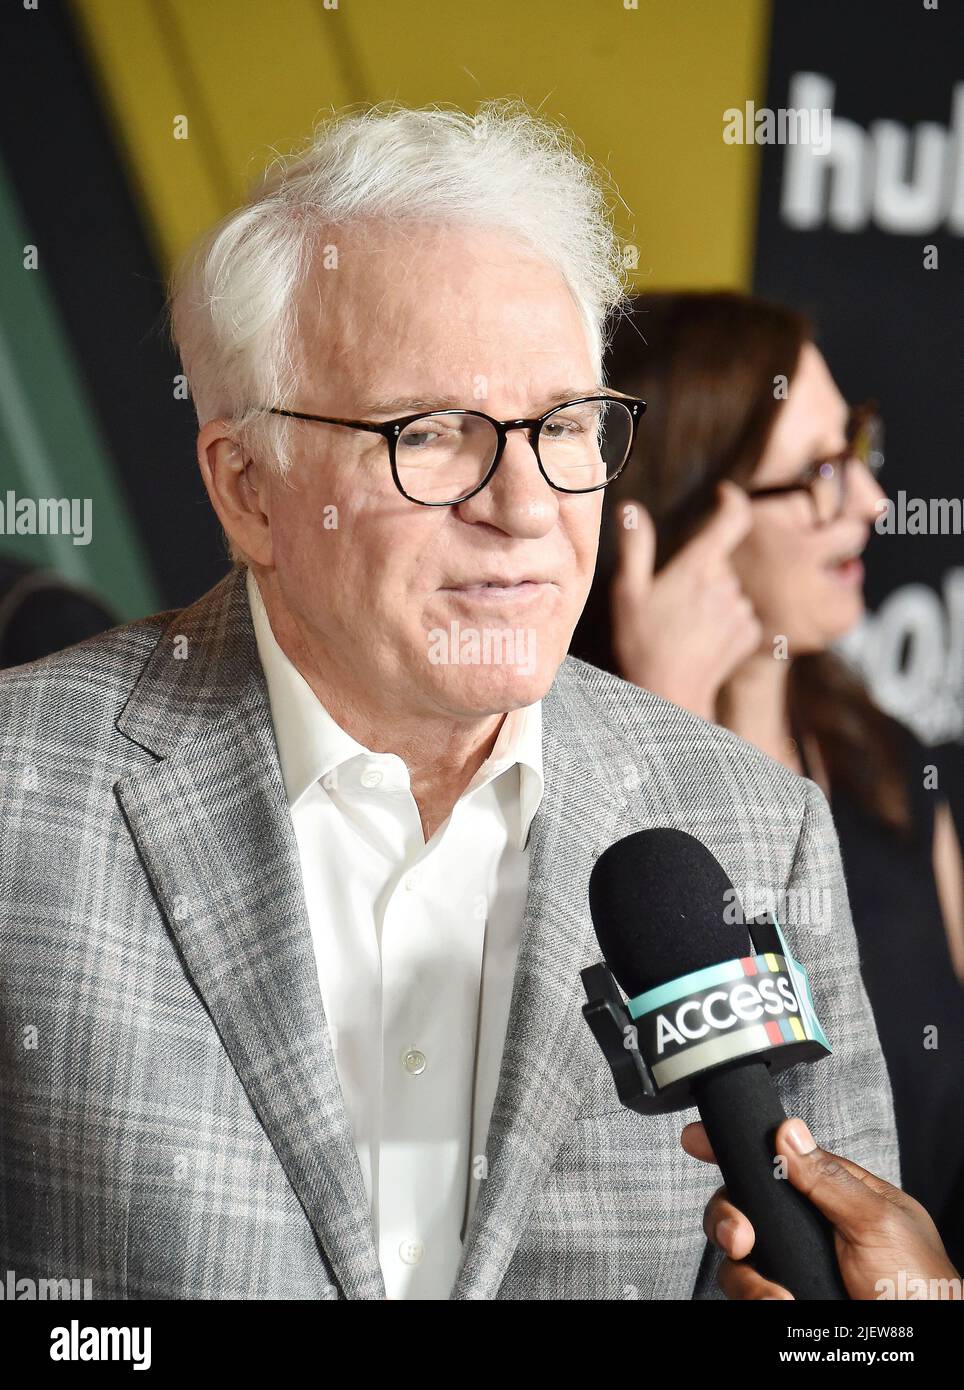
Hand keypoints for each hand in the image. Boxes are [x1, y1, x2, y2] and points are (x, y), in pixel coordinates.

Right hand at [610, 481, 760, 718]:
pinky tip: (700, 641)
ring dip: (711, 599)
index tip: (722, 495)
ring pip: (728, 591)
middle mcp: (727, 583)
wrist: (671, 695)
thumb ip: (635, 547)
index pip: (733, 517)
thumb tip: (632, 509)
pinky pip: (738, 616)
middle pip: (719, 562)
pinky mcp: (749, 633)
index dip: (731, 500)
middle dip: (700, 572)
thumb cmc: (643, 644)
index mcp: (700, 566)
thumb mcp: (628, 593)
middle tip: (670, 601)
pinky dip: (723, 623)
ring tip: (681, 627)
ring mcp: (742, 609)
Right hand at [681, 1115, 959, 1299]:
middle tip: (740, 1237)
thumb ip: (830, 1178)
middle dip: (727, 1218)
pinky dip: (755, 1297)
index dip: (734, 1148)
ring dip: (746, 1274)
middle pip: (742, 1205)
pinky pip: (747, 1291)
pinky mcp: (783, 1296)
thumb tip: (788, 1132)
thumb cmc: (921, 1288)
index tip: (698, 1141)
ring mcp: (794, 1265)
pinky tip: (780, 1304)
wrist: (919, 1346)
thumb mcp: (879, 1223)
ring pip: (736, 1256)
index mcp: (834, 1193)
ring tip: (775, 1295)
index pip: (777, 1159)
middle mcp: (807, 1227)